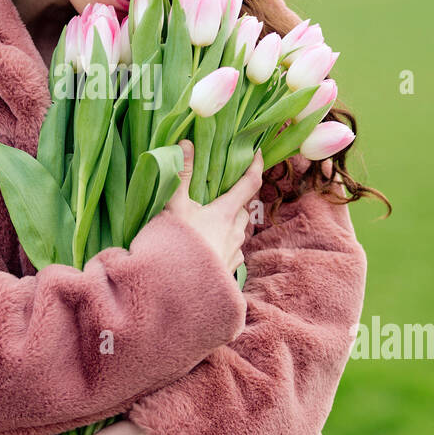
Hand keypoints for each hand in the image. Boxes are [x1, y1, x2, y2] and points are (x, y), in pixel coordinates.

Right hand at [164, 140, 263, 273]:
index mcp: (225, 213)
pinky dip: (224, 245)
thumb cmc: (177, 246)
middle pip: (243, 210)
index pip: (249, 184)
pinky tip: (209, 248)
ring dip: (230, 224)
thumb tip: (187, 143)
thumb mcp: (174, 208)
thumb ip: (181, 176)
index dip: (256, 166)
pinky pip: (233, 253)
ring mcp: (234, 255)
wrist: (178, 291)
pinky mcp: (228, 272)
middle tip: (223, 193)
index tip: (259, 153)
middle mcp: (235, 233)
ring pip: (238, 232)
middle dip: (236, 200)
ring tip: (211, 222)